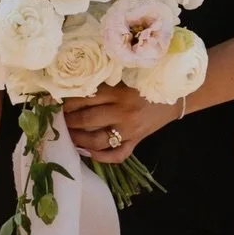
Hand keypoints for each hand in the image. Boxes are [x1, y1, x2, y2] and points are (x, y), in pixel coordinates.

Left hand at [63, 83, 177, 164]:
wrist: (177, 96)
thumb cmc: (148, 82)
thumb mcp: (127, 77)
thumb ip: (106, 82)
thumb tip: (77, 86)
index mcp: (119, 92)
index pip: (85, 97)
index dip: (67, 101)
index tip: (56, 102)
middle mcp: (123, 112)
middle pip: (87, 119)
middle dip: (68, 120)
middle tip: (57, 119)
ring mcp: (130, 130)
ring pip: (97, 140)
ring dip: (78, 139)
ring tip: (68, 135)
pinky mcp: (136, 141)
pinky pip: (117, 155)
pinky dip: (101, 157)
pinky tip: (88, 152)